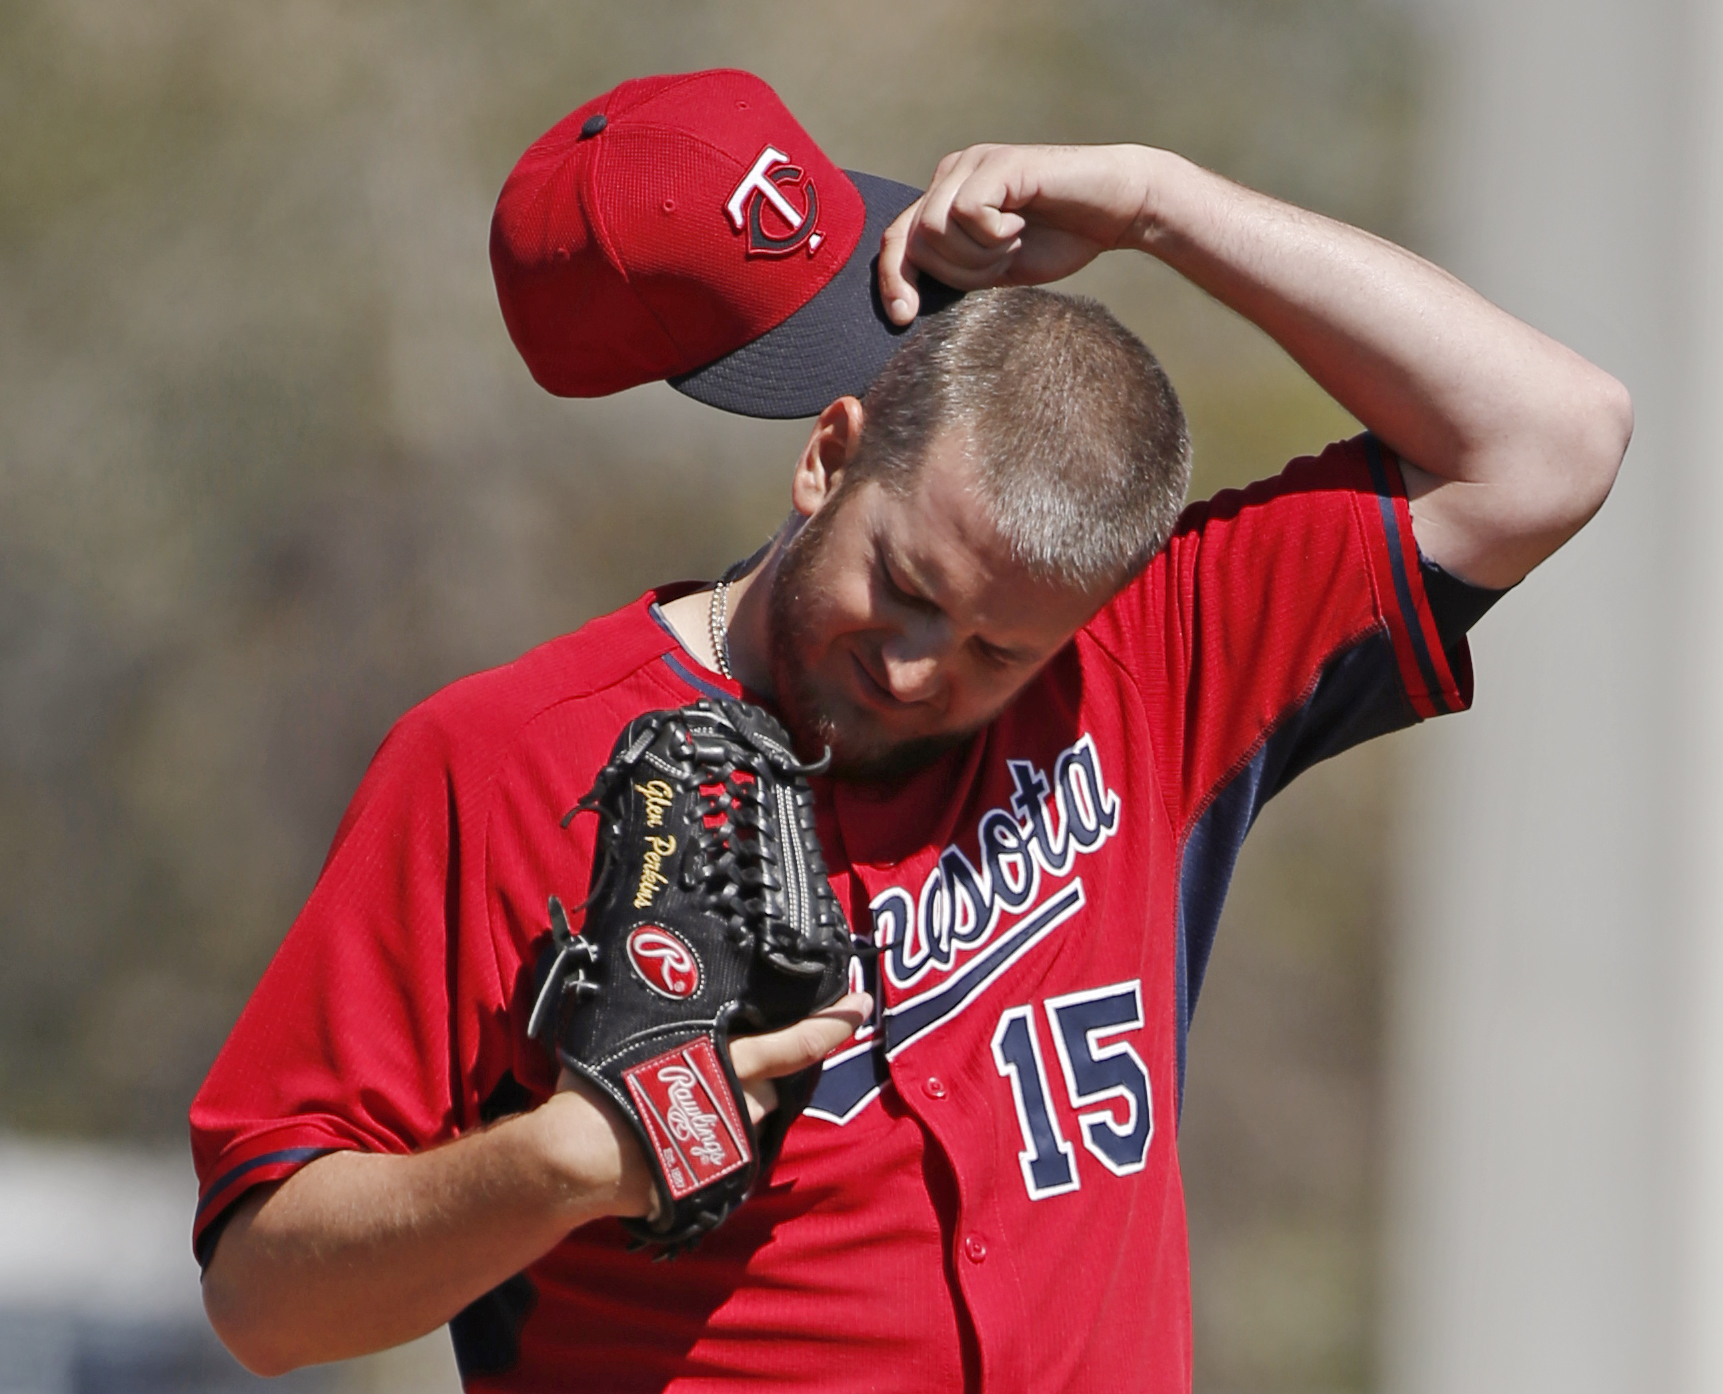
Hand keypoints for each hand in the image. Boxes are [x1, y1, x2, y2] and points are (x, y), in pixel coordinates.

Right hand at [551, 992, 873, 1221]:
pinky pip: (729, 1143)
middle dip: (761, 1069)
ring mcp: (732, 1142)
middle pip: (773, 1080)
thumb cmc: (602, 1088)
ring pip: (751, 1112)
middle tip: (726, 1056)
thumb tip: (660, 978)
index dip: (836, 1023)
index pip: (799, 1041)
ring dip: (736, 1100)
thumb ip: (665, 1014)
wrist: (582, 1162)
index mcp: (732, 1062)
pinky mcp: (716, 1175)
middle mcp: (743, 1102)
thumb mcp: (632, 1032)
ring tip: (693, 1091)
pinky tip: (683, 1126)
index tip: (863, 1005)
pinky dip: (716, 1131)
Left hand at [878, 144, 1153, 322]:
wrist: (1116, 211)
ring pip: (934, 229)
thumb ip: (954, 271)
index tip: (904, 317)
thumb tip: (903, 304)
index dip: (893, 281)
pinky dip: (994, 235)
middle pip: (914, 243)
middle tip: (1001, 263)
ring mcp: (972, 165)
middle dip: (957, 271)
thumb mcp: (994, 267)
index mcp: (945, 200)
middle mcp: (951, 175)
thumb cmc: (1059, 240)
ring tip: (1013, 243)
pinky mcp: (997, 163)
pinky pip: (967, 213)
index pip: (896, 242)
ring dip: (977, 254)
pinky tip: (1020, 226)